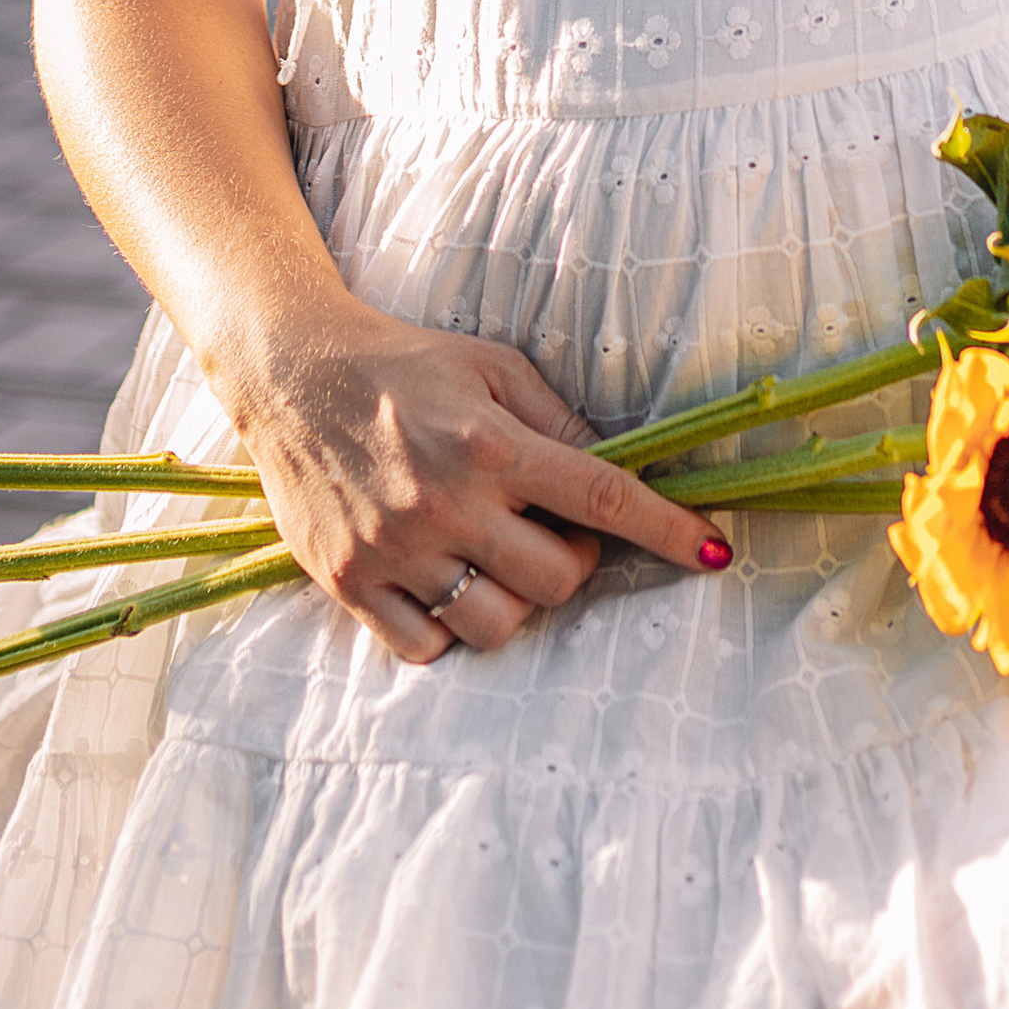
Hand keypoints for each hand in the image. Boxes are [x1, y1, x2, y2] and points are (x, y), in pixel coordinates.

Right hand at [229, 293, 728, 666]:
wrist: (291, 373)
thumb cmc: (405, 364)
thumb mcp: (492, 367)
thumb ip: (556, 421)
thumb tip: (619, 466)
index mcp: (490, 444)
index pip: (602, 499)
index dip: (669, 530)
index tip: (717, 552)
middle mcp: (445, 502)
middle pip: (558, 581)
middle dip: (576, 563)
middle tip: (553, 531)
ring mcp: (395, 549)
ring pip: (498, 625)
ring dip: (518, 600)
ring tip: (500, 558)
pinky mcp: (350, 581)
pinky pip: (427, 645)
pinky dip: (450, 625)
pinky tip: (448, 580)